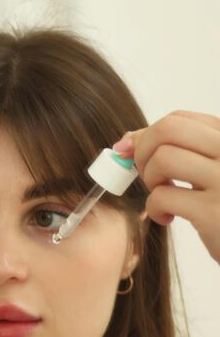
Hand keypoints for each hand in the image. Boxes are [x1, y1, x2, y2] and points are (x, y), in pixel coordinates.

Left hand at [113, 111, 219, 263]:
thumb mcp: (208, 170)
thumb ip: (175, 149)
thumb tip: (125, 141)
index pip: (178, 119)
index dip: (147, 136)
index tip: (138, 156)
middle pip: (168, 129)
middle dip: (143, 152)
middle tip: (150, 177)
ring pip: (163, 158)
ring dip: (150, 180)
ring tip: (163, 196)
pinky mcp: (214, 211)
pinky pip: (162, 196)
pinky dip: (153, 208)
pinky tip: (167, 217)